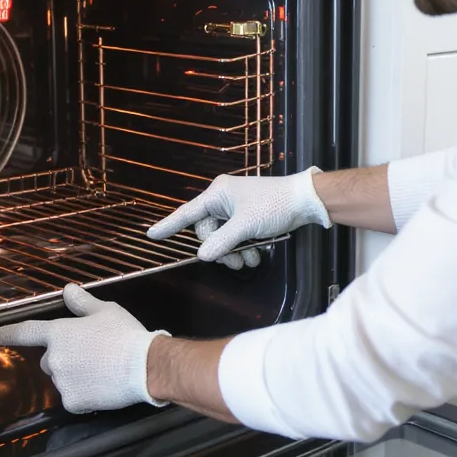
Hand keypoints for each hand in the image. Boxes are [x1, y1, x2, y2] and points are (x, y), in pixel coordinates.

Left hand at [0, 285, 168, 412]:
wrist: (145, 366)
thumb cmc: (125, 334)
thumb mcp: (106, 311)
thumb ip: (83, 303)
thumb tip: (68, 290)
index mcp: (59, 333)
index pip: (26, 332)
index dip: (8, 333)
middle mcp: (55, 358)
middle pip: (49, 360)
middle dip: (64, 358)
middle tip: (91, 355)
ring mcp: (62, 382)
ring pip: (62, 379)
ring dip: (74, 376)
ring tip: (101, 372)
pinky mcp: (72, 402)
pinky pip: (72, 399)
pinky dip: (83, 395)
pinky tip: (101, 388)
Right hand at [146, 167, 331, 269]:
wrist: (306, 200)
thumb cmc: (275, 204)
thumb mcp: (246, 225)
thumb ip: (222, 241)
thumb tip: (202, 255)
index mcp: (218, 193)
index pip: (187, 212)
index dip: (169, 225)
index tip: (151, 235)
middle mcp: (224, 199)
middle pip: (208, 232)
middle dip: (222, 250)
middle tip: (238, 263)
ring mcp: (237, 208)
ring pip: (224, 237)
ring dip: (237, 252)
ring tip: (252, 261)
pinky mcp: (250, 216)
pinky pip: (238, 236)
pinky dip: (246, 247)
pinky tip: (259, 252)